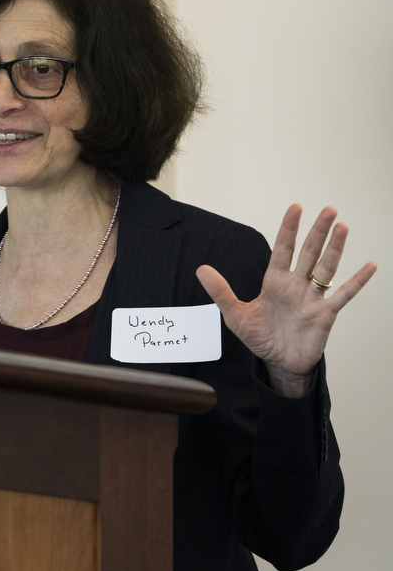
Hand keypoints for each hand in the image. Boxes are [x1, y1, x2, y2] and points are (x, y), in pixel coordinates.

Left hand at [197, 204, 376, 396]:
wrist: (278, 363)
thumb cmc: (260, 337)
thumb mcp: (235, 315)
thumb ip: (221, 292)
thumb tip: (201, 269)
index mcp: (274, 282)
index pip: (283, 249)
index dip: (289, 229)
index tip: (296, 208)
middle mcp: (296, 285)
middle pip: (308, 253)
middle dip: (317, 232)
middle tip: (329, 209)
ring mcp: (312, 298)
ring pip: (326, 268)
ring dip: (335, 249)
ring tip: (342, 227)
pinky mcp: (325, 314)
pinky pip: (343, 295)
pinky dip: (356, 281)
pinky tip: (369, 266)